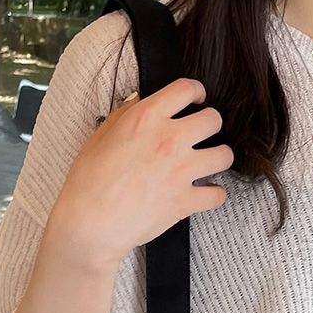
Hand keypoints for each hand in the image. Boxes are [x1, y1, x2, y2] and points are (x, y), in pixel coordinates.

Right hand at [53, 76, 233, 273]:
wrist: (89, 224)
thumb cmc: (88, 181)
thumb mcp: (101, 136)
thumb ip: (125, 115)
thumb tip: (139, 101)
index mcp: (147, 117)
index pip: (187, 88)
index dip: (196, 92)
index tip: (196, 99)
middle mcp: (169, 139)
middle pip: (213, 120)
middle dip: (210, 125)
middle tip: (202, 134)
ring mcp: (180, 171)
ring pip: (224, 155)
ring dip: (219, 157)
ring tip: (209, 162)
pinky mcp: (185, 202)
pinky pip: (218, 195)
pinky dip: (214, 195)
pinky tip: (206, 193)